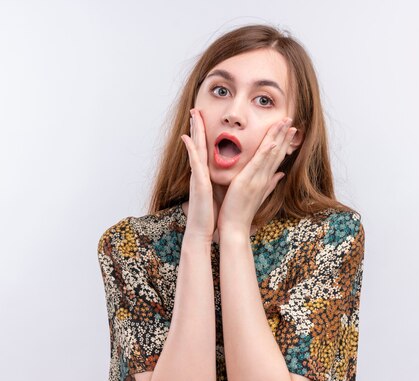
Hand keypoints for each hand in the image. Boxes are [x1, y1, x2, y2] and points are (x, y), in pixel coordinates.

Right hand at [180, 108, 218, 242]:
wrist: (203, 231)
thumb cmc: (211, 215)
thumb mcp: (220, 195)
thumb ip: (224, 183)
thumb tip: (232, 177)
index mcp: (207, 175)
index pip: (207, 151)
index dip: (206, 136)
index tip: (205, 121)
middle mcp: (200, 173)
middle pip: (199, 145)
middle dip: (197, 127)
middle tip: (196, 110)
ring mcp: (198, 176)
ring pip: (196, 149)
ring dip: (194, 131)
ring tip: (193, 115)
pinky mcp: (198, 182)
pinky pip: (194, 162)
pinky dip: (191, 149)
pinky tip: (187, 138)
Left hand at [217, 117, 297, 235]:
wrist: (235, 227)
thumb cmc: (241, 212)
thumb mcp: (258, 196)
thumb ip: (269, 184)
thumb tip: (280, 175)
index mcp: (264, 180)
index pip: (277, 157)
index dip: (284, 143)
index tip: (291, 130)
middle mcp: (264, 178)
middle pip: (277, 153)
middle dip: (284, 135)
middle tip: (291, 120)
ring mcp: (257, 180)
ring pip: (270, 155)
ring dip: (278, 137)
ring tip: (284, 123)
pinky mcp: (248, 182)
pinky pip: (258, 164)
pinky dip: (266, 153)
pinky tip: (272, 141)